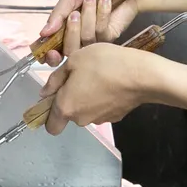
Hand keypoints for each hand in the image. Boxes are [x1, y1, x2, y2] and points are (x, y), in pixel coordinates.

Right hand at [38, 0, 148, 64]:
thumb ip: (57, 13)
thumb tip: (44, 32)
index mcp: (65, 29)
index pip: (54, 51)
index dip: (51, 56)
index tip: (51, 52)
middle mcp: (78, 37)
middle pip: (69, 51)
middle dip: (71, 34)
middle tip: (74, 16)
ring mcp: (94, 39)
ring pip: (85, 40)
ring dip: (88, 17)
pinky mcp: (109, 37)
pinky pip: (101, 33)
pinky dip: (101, 14)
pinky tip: (105, 0)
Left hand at [38, 44, 157, 134]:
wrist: (141, 75)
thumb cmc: (104, 64)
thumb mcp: (74, 60)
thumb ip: (55, 79)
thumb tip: (45, 93)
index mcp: (66, 107)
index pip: (51, 126)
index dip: (49, 115)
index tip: (55, 98)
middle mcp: (81, 119)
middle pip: (70, 114)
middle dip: (71, 98)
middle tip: (79, 77)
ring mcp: (100, 119)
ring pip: (86, 111)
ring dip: (88, 97)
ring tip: (98, 76)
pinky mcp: (116, 117)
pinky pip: (102, 108)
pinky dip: (104, 98)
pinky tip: (112, 82)